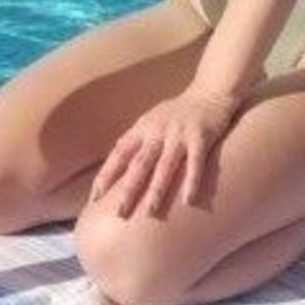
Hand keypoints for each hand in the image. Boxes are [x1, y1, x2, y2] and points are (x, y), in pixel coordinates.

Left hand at [88, 89, 238, 218]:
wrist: (210, 91)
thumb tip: (115, 156)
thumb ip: (135, 138)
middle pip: (139, 164)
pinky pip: (196, 162)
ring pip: (165, 165)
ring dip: (156, 190)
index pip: (119, 155)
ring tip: (149, 212)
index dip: (106, 175)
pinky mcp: (201, 137)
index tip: (94, 198)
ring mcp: (179, 134)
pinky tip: (188, 201)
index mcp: (143, 129)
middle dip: (128, 189)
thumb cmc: (179, 110)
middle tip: (119, 213)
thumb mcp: (151, 119)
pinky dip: (192, 180)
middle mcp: (157, 132)